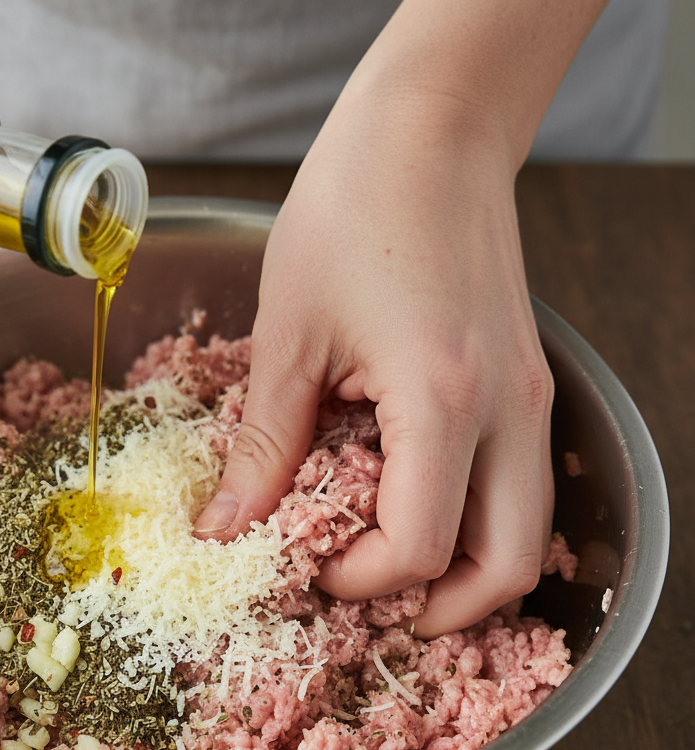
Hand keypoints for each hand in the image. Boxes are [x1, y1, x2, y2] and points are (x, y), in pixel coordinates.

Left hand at [194, 84, 554, 637]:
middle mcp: (507, 413)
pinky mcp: (527, 387)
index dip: (356, 578)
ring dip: (465, 571)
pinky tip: (412, 501)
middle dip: (436, 607)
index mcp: (442, 402)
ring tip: (391, 569)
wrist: (430, 133)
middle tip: (369, 604)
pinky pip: (519, 486)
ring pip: (527, 534)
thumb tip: (228, 527)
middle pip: (505, 568)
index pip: (417, 547)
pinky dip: (476, 520)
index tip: (304, 563)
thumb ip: (264, 447)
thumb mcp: (288, 335)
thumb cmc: (354, 210)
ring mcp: (530, 401)